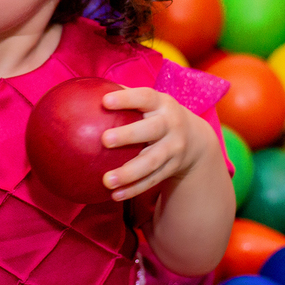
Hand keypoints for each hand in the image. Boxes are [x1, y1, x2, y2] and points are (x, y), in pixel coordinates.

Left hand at [98, 87, 216, 201]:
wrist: (196, 139)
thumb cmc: (157, 114)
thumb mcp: (150, 102)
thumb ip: (125, 95)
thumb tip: (88, 88)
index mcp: (161, 104)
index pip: (145, 97)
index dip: (126, 98)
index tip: (104, 101)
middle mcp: (171, 125)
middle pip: (151, 130)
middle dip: (129, 134)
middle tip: (104, 139)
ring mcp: (174, 148)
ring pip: (152, 162)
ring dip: (129, 173)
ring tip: (106, 180)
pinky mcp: (172, 168)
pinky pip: (152, 180)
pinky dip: (134, 189)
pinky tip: (115, 195)